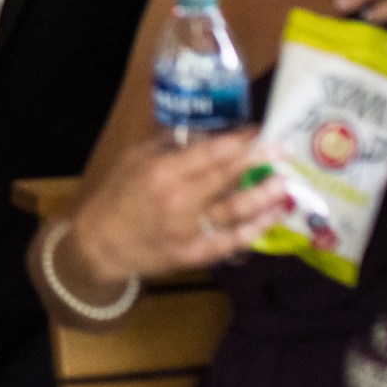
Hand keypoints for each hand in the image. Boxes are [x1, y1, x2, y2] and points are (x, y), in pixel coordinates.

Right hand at [70, 130, 283, 285]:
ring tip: (284, 184)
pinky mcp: (194, 255)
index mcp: (161, 172)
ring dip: (262, 197)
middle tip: (282, 150)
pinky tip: (270, 218)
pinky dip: (253, 230)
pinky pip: (230, 241)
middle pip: (226, 178)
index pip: (209, 153)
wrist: (102, 244)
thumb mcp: (135, 160)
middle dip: (257, 162)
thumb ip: (170, 145)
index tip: (258, 131)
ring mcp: (187, 230)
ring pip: (234, 211)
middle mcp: (178, 200)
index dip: (237, 141)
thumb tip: (206, 131)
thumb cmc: (118, 195)